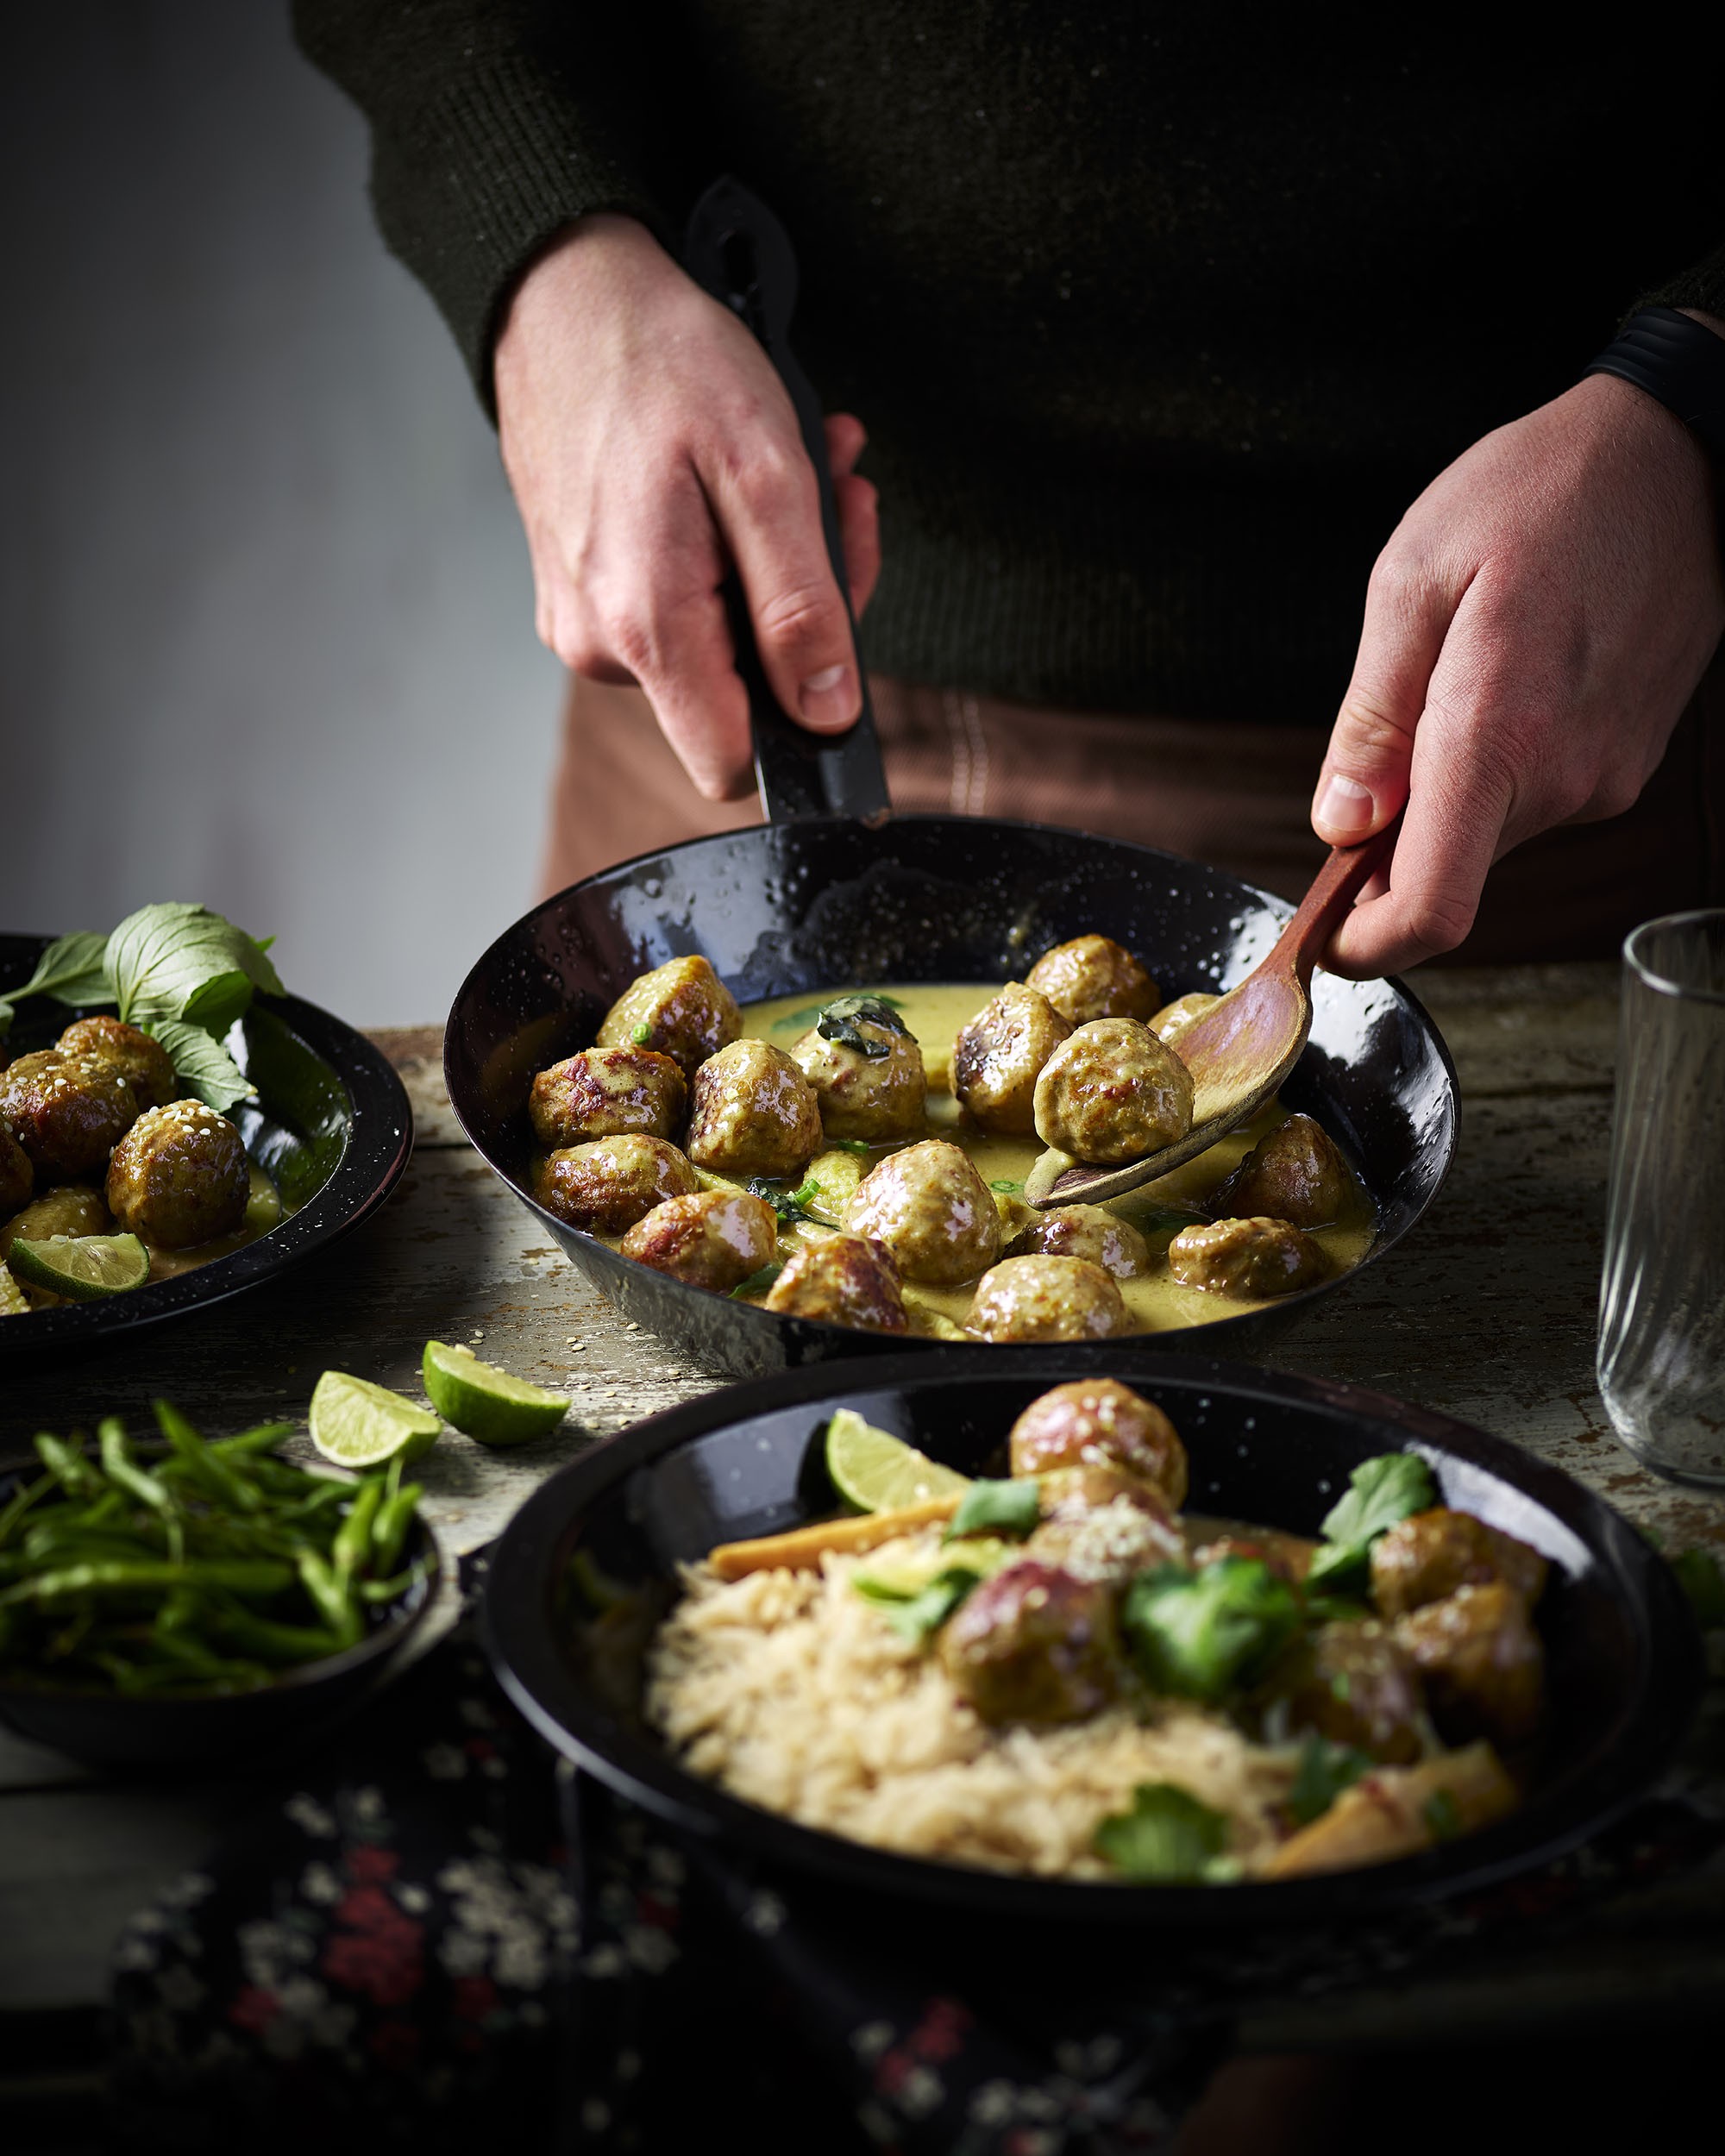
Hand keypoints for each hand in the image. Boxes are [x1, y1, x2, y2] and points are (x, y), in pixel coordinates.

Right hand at [494, 213, 880, 799]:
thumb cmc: (664, 362)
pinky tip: (742, 481)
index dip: (802, 721)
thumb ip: (801, 606)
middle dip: (808, 606)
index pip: (731, 764)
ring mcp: (584, 621)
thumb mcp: (767, 473)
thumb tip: (828, 711)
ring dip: (778, 567)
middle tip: (838, 502)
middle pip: (739, 695)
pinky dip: (729, 552)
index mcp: (646, 628)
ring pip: (717, 645)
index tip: (836, 631)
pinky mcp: (580, 592)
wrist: (564, 292)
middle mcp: (602, 646)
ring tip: (801, 468)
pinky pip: (678, 606)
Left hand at [1312, 336, 1724, 976]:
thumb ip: (1371, 720)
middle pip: (1446, 872)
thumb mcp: (1412, 583)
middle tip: (1363, 768)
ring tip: (1446, 685)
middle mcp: (1563, 777)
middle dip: (1387, 848)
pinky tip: (1500, 681)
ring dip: (1442, 796)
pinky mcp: (1625, 764)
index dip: (1367, 946)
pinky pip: (1532, 798)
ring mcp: (1604, 777)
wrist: (1674, 454)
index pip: (1432, 907)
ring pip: (1487, 834)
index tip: (1323, 938)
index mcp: (1497, 735)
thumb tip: (1340, 824)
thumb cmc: (1538, 493)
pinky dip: (1491, 769)